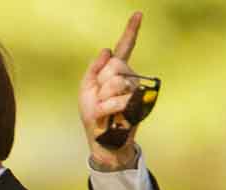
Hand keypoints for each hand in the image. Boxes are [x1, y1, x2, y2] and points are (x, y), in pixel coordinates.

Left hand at [80, 12, 144, 169]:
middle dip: (102, 83)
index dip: (131, 31)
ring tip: (105, 110)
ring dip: (104, 99)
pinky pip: (121, 98)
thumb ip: (94, 69)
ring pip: (116, 82)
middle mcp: (129, 77)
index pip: (124, 48)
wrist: (100, 138)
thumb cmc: (93, 116)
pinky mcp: (140, 104)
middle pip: (115, 65)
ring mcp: (136, 89)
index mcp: (115, 71)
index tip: (138, 14)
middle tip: (100, 99)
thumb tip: (107, 50)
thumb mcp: (86, 89)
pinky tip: (111, 116)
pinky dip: (109, 109)